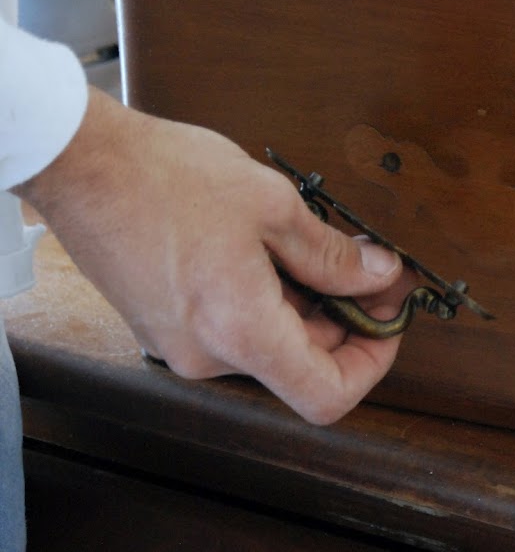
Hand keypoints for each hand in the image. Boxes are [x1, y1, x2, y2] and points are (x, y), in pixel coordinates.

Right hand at [14, 87, 413, 423]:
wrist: (80, 164)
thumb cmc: (163, 177)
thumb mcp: (272, 206)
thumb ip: (333, 254)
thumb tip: (378, 275)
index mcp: (241, 332)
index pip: (328, 396)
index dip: (373, 362)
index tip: (387, 319)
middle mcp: (208, 354)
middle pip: (302, 363)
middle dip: (345, 318)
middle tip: (369, 267)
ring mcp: (181, 345)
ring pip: (269, 344)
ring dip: (306, 305)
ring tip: (319, 248)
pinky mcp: (165, 327)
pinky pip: (234, 330)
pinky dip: (268, 300)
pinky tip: (274, 252)